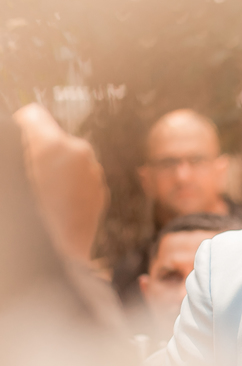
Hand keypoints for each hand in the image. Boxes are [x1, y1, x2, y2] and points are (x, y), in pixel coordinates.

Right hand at [13, 103, 108, 262]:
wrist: (65, 250)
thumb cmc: (32, 214)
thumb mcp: (17, 176)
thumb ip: (23, 152)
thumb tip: (24, 129)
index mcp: (53, 145)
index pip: (32, 115)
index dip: (22, 124)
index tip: (18, 134)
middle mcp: (78, 151)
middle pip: (54, 137)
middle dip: (41, 149)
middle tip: (28, 170)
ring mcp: (93, 170)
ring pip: (70, 157)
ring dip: (57, 167)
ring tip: (42, 191)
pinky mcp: (100, 188)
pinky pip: (81, 176)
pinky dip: (70, 182)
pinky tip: (58, 201)